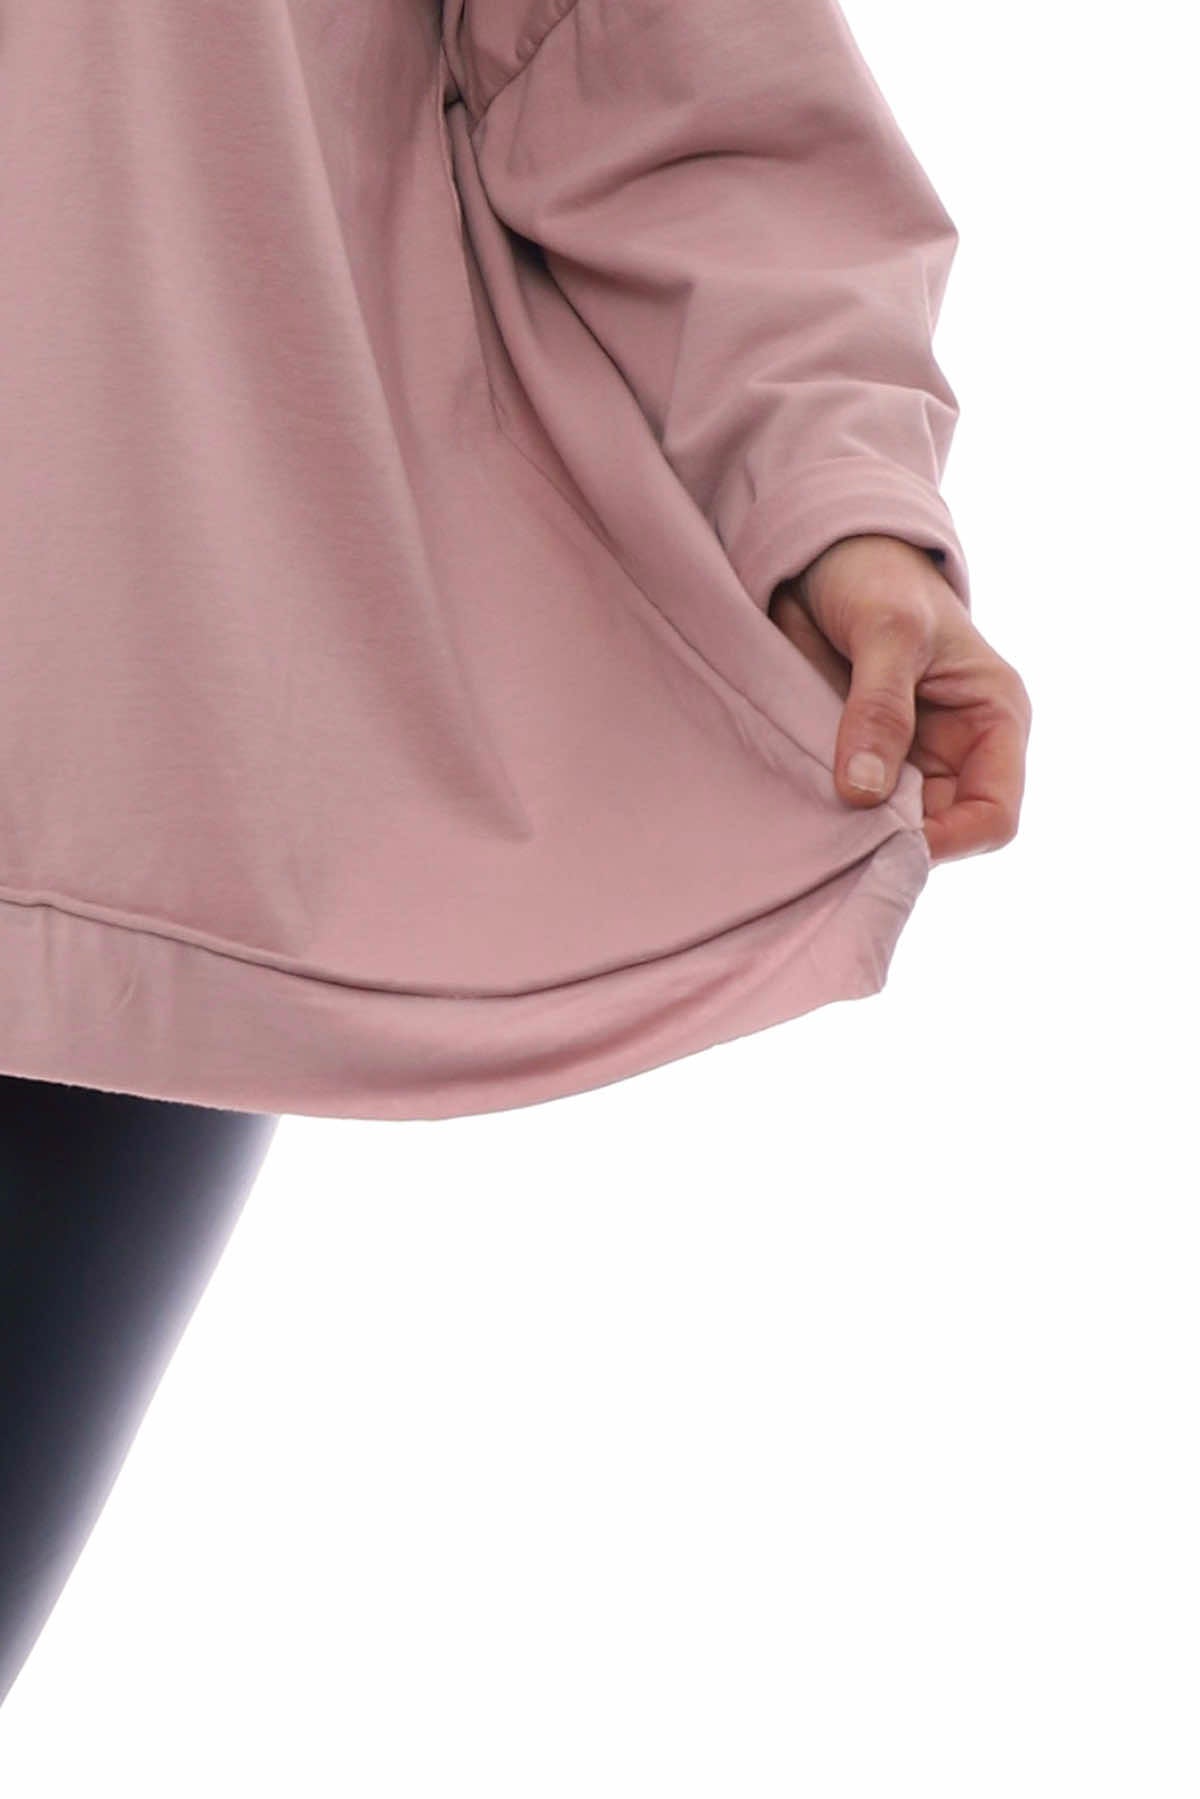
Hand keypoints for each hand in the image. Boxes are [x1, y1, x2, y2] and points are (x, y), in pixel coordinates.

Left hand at [767, 534, 1030, 864]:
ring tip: (810, 823)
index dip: (948, 842)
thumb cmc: (878, 575)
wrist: (822, 551)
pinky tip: (798, 809)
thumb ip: (880, 709)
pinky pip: (852, 808)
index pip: (994, 816)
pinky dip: (828, 815)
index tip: (884, 842)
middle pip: (939, 833)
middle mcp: (959, 750)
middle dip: (893, 841)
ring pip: (891, 828)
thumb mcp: (888, 632)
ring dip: (854, 832)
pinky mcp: (863, 757)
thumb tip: (863, 793)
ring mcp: (909, 758)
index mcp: (993, 721)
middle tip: (834, 841)